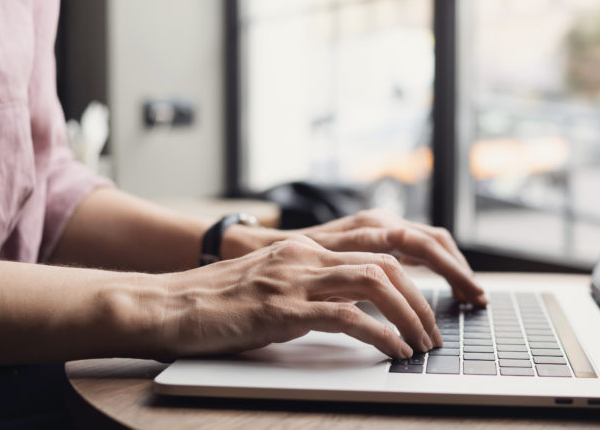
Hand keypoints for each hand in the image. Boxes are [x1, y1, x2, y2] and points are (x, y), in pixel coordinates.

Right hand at [158, 236, 440, 359]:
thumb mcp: (269, 287)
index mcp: (305, 249)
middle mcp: (305, 256)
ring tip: (422, 344)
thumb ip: (307, 291)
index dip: (413, 278)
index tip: (429, 306)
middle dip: (422, 297)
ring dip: (409, 315)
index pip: (376, 252)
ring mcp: (294, 279)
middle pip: (387, 263)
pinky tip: (393, 351)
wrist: (163, 305)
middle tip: (435, 331)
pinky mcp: (282, 309)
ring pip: (375, 283)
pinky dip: (380, 335)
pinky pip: (347, 317)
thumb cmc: (213, 305)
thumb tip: (346, 315)